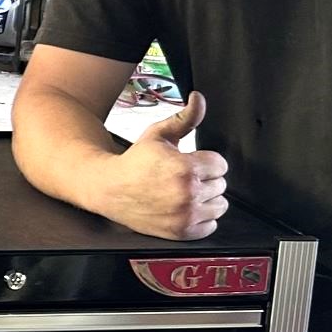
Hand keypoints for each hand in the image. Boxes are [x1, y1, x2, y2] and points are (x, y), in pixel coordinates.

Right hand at [105, 91, 228, 240]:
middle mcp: (188, 193)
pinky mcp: (181, 232)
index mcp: (185, 167)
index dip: (206, 161)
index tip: (191, 162)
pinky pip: (211, 226)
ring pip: (220, 206)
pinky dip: (202, 219)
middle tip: (184, 178)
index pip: (220, 165)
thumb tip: (199, 99)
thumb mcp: (158, 135)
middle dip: (206, 179)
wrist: (109, 188)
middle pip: (221, 185)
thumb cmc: (134, 161)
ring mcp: (185, 215)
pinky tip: (186, 208)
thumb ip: (184, 118)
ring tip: (187, 193)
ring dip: (207, 199)